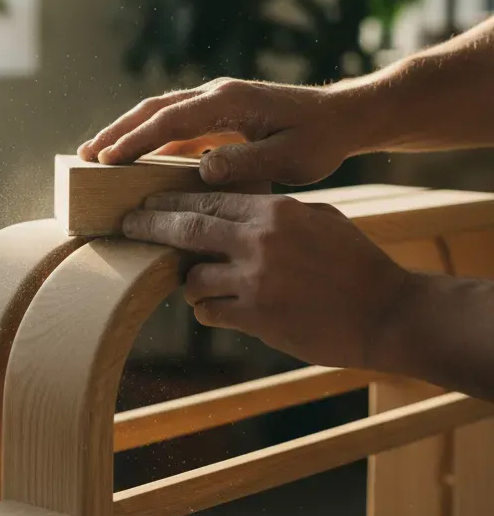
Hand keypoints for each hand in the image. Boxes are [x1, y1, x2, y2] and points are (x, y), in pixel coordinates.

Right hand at [78, 78, 359, 185]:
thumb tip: (202, 168)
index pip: (170, 121)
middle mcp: (216, 94)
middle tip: (83, 156)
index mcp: (229, 102)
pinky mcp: (219, 112)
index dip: (134, 141)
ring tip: (95, 155)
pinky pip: (175, 122)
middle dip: (117, 131)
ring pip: (160, 111)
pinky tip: (133, 157)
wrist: (342, 117)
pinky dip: (149, 136)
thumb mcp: (290, 158)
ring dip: (127, 131)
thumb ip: (247, 163)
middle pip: (154, 109)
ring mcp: (216, 100)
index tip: (105, 160)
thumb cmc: (320, 140)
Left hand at [121, 192, 416, 371]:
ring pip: (191, 277)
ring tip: (196, 283)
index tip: (146, 202)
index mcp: (274, 211)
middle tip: (126, 226)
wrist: (388, 313)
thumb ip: (273, 212)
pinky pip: (210, 312)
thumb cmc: (355, 263)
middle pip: (186, 228)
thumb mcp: (317, 219)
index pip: (207, 197)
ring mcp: (255, 281)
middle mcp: (259, 241)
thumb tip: (234, 205)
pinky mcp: (257, 318)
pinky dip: (208, 310)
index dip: (170, 201)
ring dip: (188, 282)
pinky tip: (218, 309)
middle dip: (149, 226)